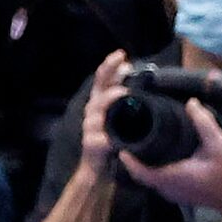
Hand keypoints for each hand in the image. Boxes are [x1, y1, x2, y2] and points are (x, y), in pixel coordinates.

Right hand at [78, 52, 131, 175]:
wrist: (100, 167)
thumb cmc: (114, 137)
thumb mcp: (120, 114)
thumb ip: (123, 94)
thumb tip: (130, 69)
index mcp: (100, 102)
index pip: (102, 79)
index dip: (109, 66)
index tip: (121, 54)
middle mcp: (92, 112)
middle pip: (99, 91)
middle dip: (110, 80)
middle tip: (125, 73)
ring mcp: (90, 128)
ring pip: (97, 112)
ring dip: (109, 102)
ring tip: (123, 94)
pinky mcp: (91, 145)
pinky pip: (98, 139)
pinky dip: (107, 138)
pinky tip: (114, 137)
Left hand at [116, 101, 221, 212]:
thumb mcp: (218, 143)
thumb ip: (204, 122)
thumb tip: (192, 103)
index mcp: (172, 177)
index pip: (140, 171)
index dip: (128, 160)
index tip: (121, 147)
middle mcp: (168, 189)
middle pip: (142, 176)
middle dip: (134, 161)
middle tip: (132, 142)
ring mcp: (173, 195)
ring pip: (151, 180)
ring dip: (145, 167)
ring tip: (144, 149)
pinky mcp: (180, 196)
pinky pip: (161, 183)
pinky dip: (156, 172)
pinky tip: (164, 161)